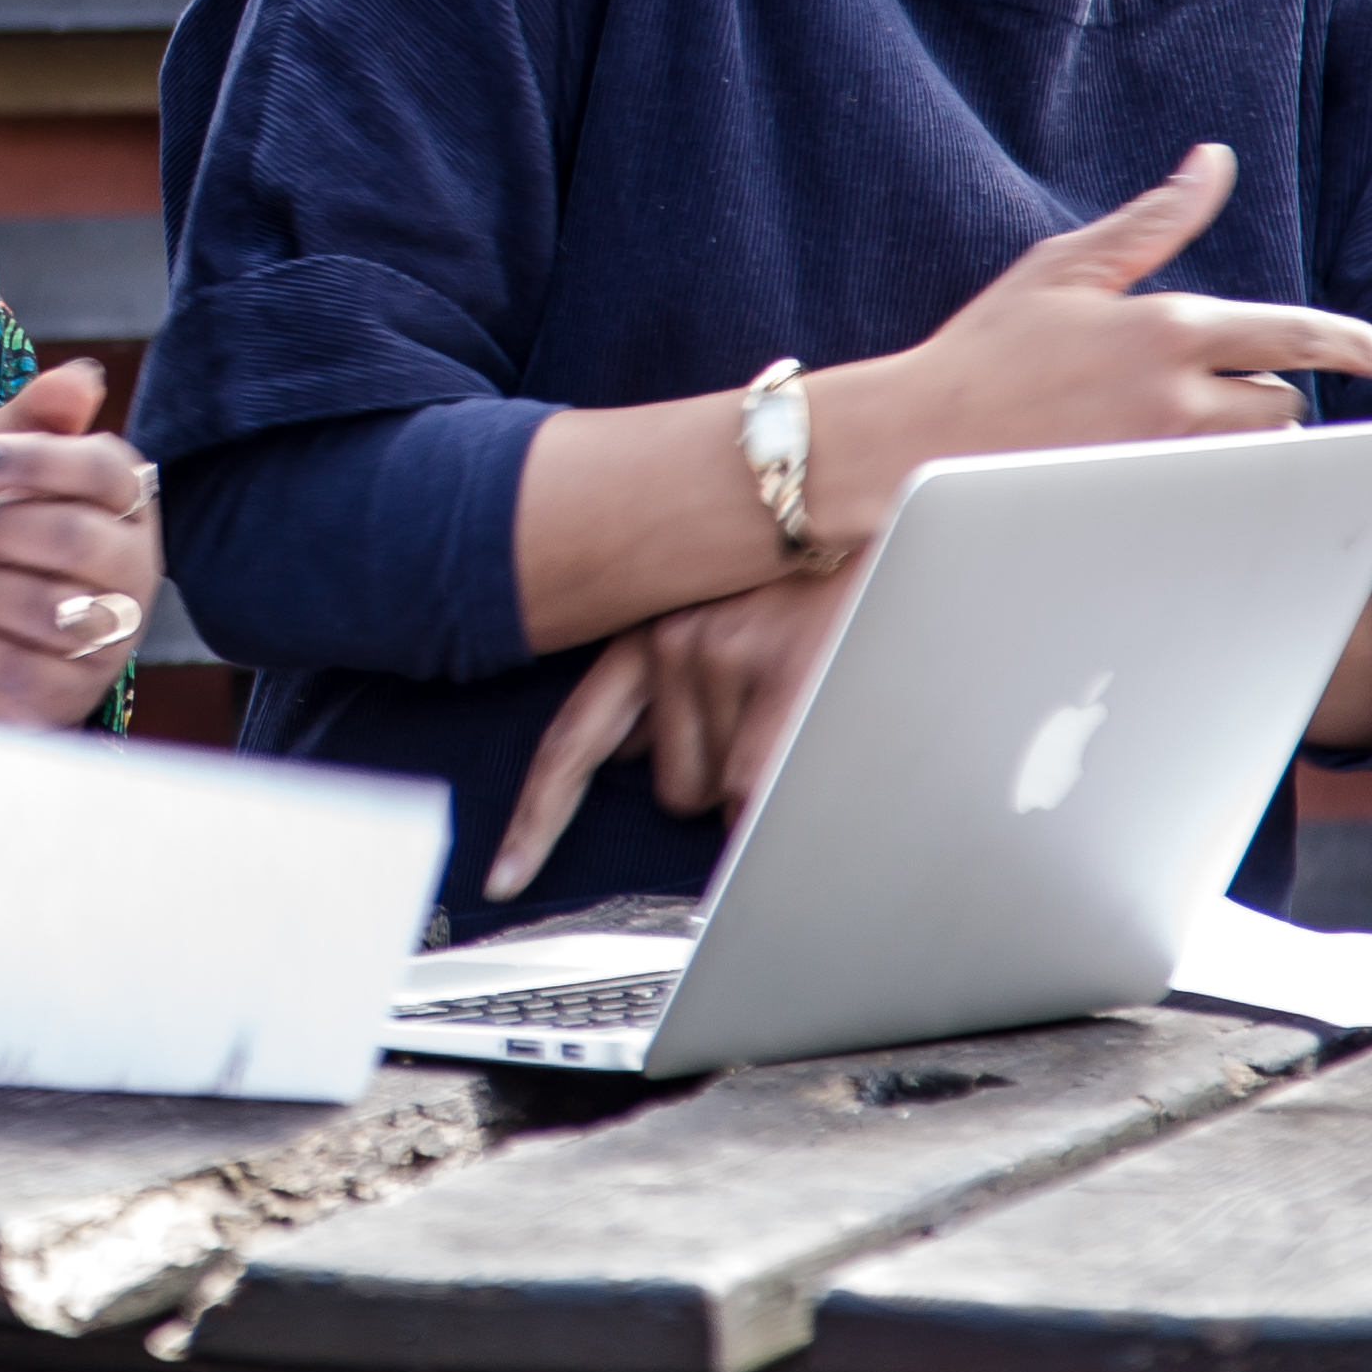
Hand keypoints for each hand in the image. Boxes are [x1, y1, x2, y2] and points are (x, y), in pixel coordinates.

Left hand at [0, 358, 160, 727]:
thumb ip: (37, 416)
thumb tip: (83, 375)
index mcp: (127, 500)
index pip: (105, 469)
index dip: (32, 460)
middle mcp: (135, 567)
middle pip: (76, 540)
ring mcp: (112, 635)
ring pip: (53, 609)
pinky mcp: (74, 690)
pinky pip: (22, 666)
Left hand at [486, 577, 848, 899]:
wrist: (865, 493)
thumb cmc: (803, 572)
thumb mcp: (715, 614)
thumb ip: (667, 684)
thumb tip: (631, 751)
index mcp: (643, 632)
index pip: (573, 742)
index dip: (538, 819)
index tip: (506, 878)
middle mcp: (670, 640)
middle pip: (672, 788)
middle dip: (722, 781)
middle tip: (777, 718)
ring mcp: (727, 653)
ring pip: (726, 794)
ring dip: (768, 778)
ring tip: (811, 700)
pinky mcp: (786, 667)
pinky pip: (761, 787)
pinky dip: (782, 805)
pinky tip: (813, 756)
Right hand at [813, 144, 1371, 533]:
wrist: (912, 441)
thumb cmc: (983, 348)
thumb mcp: (1065, 267)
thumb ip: (1153, 219)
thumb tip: (1214, 162)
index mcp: (1165, 329)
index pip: (1292, 333)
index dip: (1352, 345)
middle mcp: (1176, 400)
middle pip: (1282, 403)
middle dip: (1261, 392)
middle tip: (1205, 384)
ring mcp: (1163, 464)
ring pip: (1254, 456)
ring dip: (1239, 439)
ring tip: (1173, 425)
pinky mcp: (1144, 511)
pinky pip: (1217, 499)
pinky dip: (1210, 481)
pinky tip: (1169, 472)